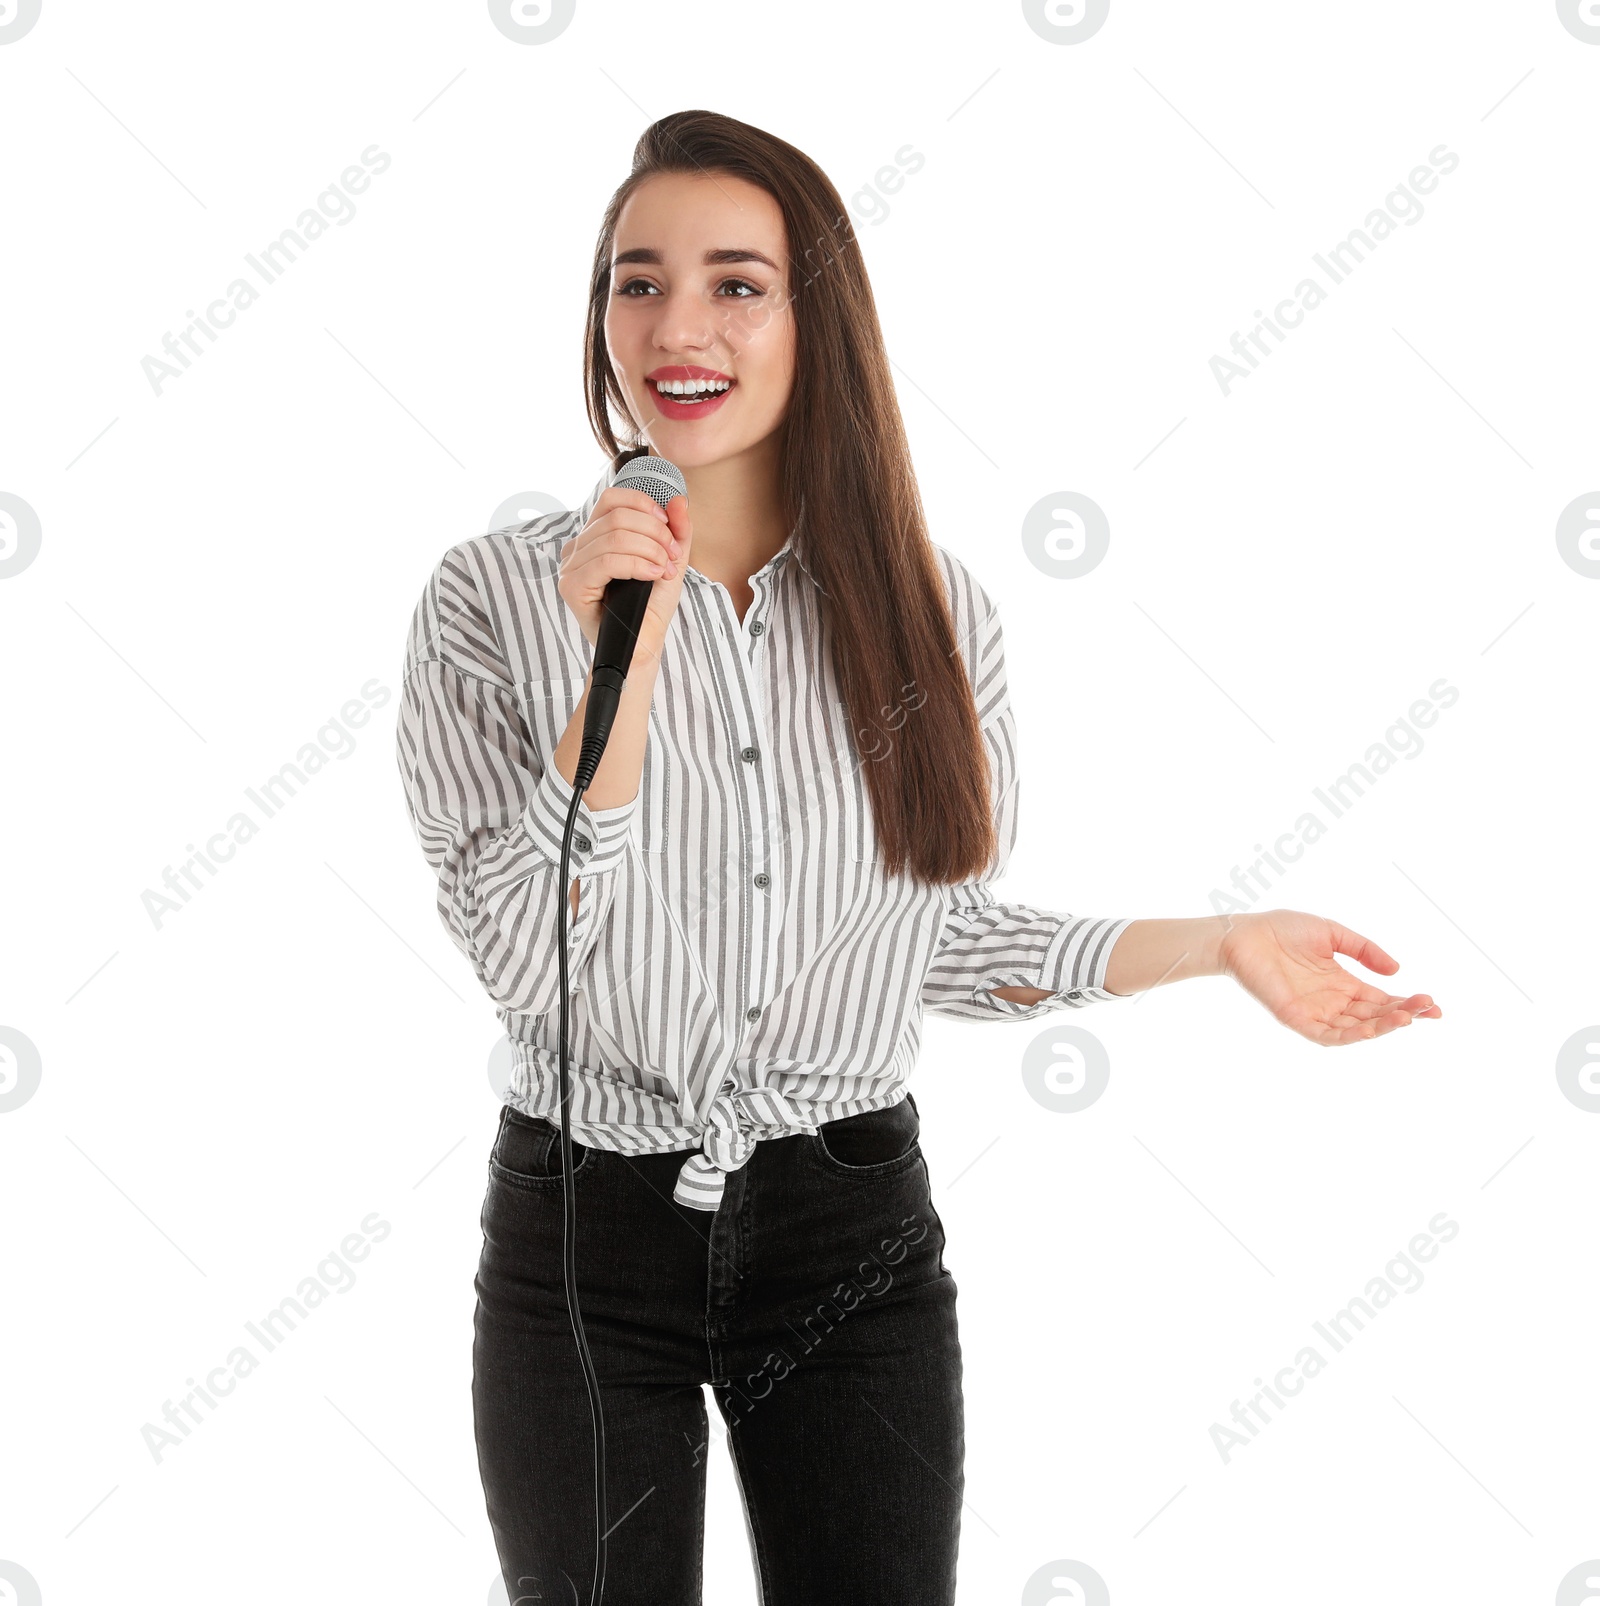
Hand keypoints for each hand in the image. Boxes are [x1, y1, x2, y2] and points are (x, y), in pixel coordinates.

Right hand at [557, 484, 692, 663]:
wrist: (642, 645)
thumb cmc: (650, 606)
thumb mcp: (669, 561)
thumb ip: (676, 531)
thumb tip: (678, 500)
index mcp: (594, 537)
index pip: (612, 499)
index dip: (643, 505)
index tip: (668, 527)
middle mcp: (577, 549)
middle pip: (618, 517)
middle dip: (654, 533)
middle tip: (672, 556)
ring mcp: (571, 567)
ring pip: (615, 538)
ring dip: (650, 551)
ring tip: (665, 569)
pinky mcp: (573, 587)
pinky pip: (607, 561)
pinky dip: (636, 564)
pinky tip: (652, 575)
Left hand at [1216, 909, 1441, 1045]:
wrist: (1244, 933)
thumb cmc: (1283, 930)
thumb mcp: (1333, 934)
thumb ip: (1364, 950)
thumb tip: (1397, 971)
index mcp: (1343, 984)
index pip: (1381, 1000)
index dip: (1408, 1003)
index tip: (1434, 1003)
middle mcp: (1332, 1002)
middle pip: (1375, 1016)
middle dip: (1404, 1015)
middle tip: (1429, 1009)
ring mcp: (1315, 1012)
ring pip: (1355, 1029)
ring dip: (1382, 1027)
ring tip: (1407, 1018)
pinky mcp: (1295, 1018)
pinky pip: (1326, 1035)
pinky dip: (1348, 1035)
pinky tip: (1368, 1029)